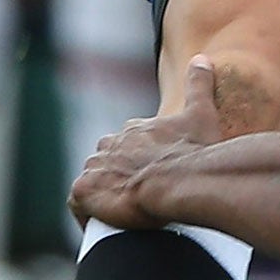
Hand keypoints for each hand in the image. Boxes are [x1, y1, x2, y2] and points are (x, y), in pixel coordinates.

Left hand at [69, 57, 223, 227]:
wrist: (180, 181)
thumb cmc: (194, 152)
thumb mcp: (202, 114)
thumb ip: (199, 85)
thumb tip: (200, 57)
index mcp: (134, 129)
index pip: (128, 143)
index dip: (139, 160)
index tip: (152, 174)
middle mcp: (109, 144)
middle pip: (107, 161)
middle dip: (118, 175)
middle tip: (140, 195)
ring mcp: (95, 168)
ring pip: (93, 182)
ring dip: (103, 193)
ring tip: (124, 211)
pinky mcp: (84, 191)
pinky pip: (78, 204)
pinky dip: (86, 211)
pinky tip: (105, 221)